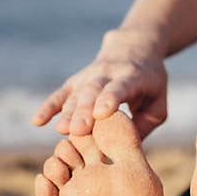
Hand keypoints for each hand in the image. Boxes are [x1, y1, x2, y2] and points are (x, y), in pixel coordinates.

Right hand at [32, 27, 168, 138]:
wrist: (133, 48)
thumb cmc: (150, 82)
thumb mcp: (158, 102)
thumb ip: (145, 124)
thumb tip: (125, 147)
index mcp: (132, 77)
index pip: (120, 87)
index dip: (110, 98)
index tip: (101, 113)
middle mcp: (108, 74)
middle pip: (93, 92)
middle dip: (85, 111)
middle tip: (78, 130)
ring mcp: (88, 76)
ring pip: (76, 94)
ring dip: (68, 113)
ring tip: (62, 131)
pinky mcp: (75, 81)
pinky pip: (60, 94)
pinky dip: (48, 107)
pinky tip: (37, 121)